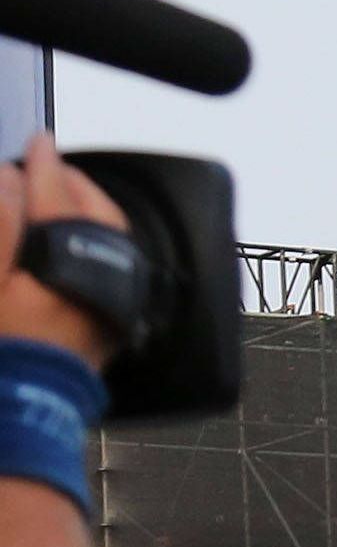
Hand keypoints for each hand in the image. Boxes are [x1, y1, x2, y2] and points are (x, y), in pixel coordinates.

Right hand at [0, 136, 129, 368]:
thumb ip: (0, 223)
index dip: (43, 166)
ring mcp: (115, 300)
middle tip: (46, 167)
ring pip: (111, 238)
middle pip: (97, 214)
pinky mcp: (114, 319)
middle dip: (72, 185)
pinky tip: (69, 237)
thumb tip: (12, 177)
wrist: (24, 405)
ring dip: (85, 211)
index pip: (56, 198)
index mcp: (67, 261)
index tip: (38, 142)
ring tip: (55, 196)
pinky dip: (93, 240)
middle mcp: (104, 278)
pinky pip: (112, 263)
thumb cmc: (4, 346)